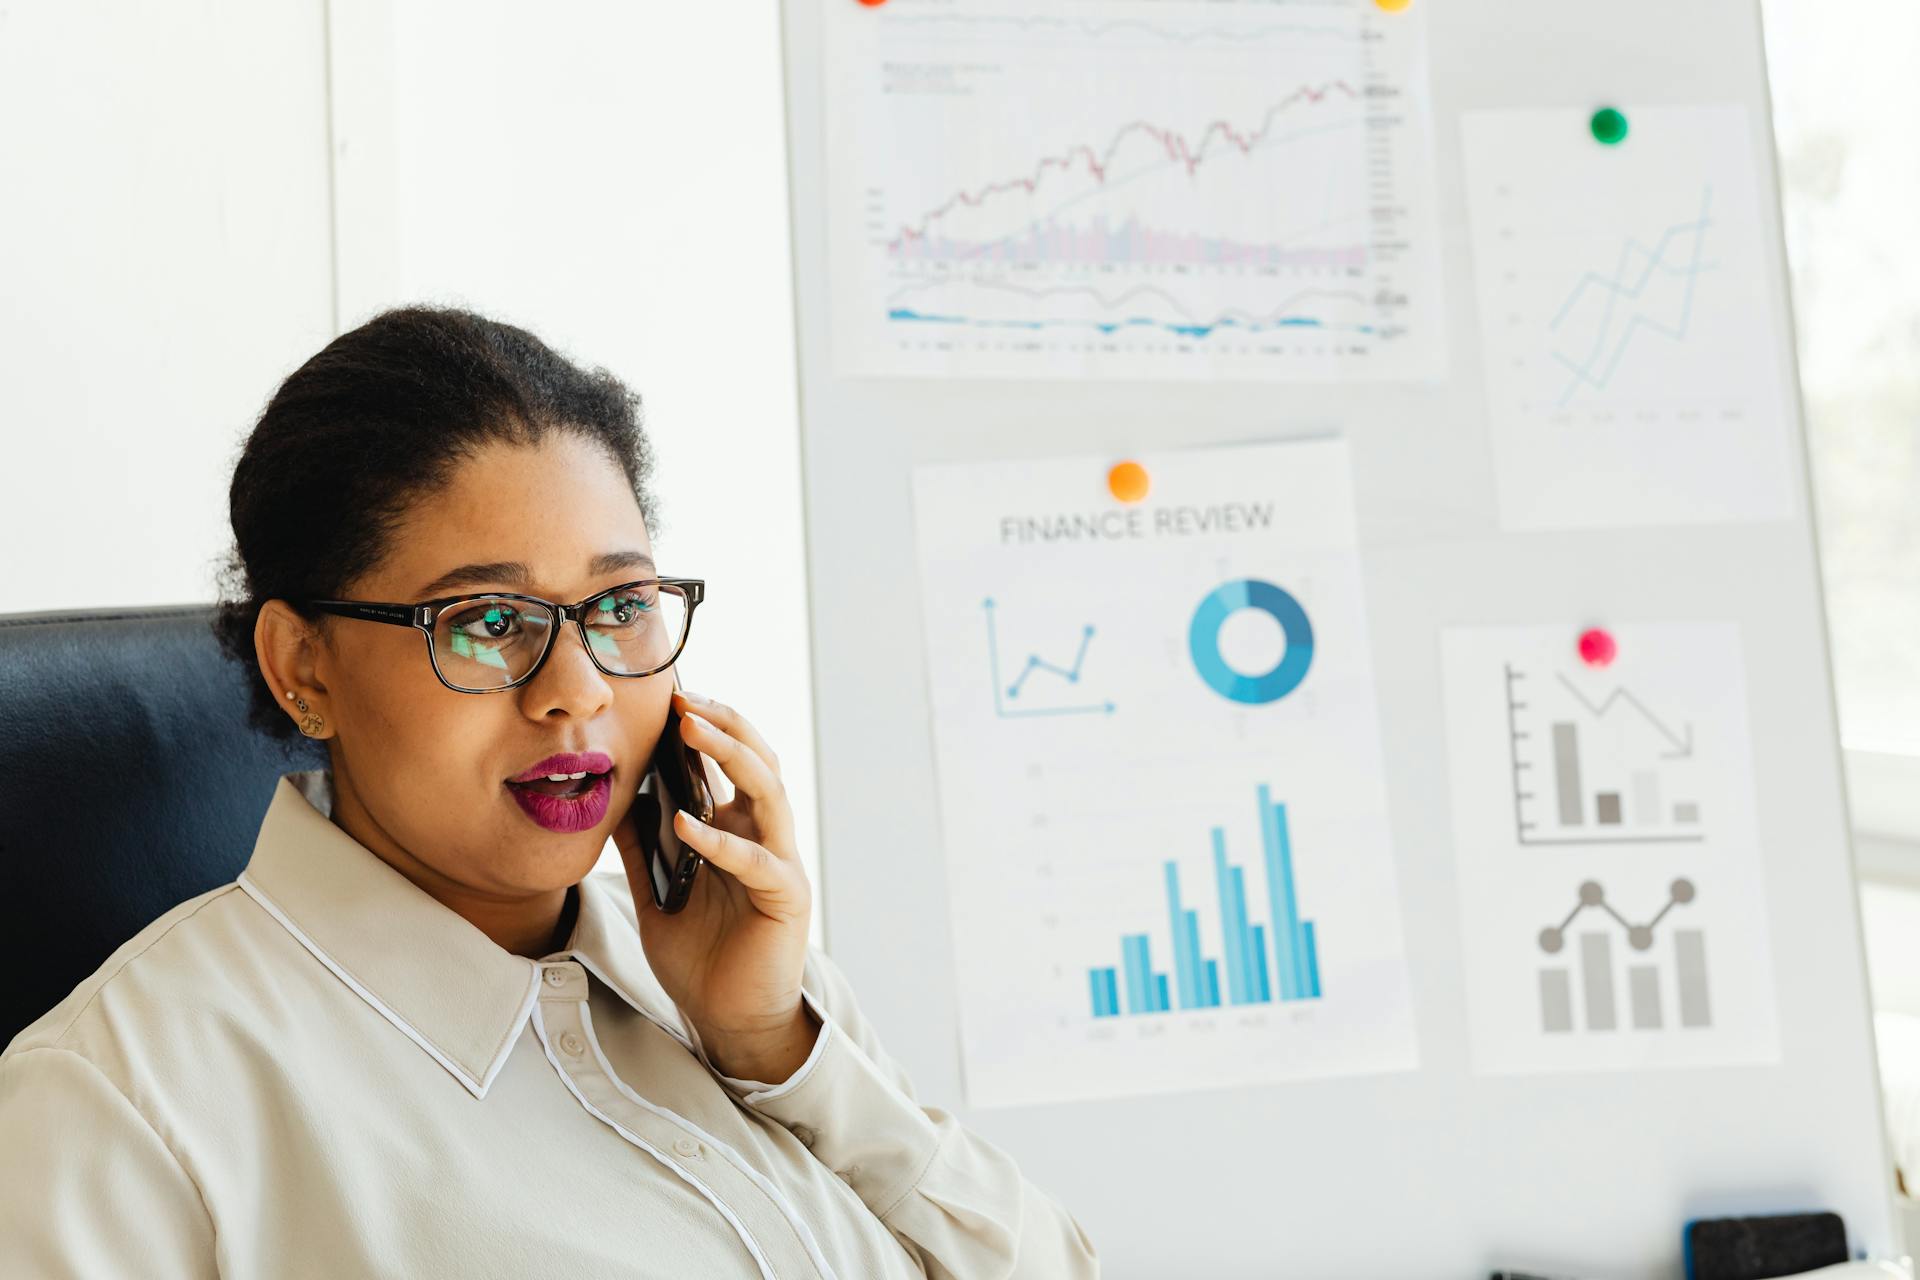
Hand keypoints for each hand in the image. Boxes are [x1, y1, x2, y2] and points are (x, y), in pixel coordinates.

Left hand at [611, 688, 818, 1083]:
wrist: (729, 1019)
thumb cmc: (700, 956)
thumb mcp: (655, 891)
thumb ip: (640, 845)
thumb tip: (612, 796)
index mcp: (737, 828)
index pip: (730, 761)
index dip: (705, 726)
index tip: (667, 696)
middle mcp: (764, 836)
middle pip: (758, 760)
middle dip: (723, 724)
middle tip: (682, 699)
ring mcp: (779, 863)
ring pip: (769, 792)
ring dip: (732, 756)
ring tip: (693, 731)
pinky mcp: (785, 898)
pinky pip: (757, 862)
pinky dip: (721, 841)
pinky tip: (684, 825)